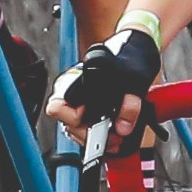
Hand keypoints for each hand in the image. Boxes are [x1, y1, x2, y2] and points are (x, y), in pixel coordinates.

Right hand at [49, 20, 161, 139]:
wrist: (134, 52)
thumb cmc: (127, 61)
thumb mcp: (134, 80)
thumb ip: (130, 105)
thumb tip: (123, 127)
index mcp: (73, 83)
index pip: (56, 108)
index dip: (75, 119)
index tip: (94, 121)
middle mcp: (71, 94)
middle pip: (69, 125)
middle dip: (91, 135)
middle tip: (113, 138)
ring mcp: (79, 104)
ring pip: (78, 130)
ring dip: (96, 138)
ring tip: (117, 139)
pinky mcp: (89, 111)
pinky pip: (88, 129)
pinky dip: (100, 136)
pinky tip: (114, 136)